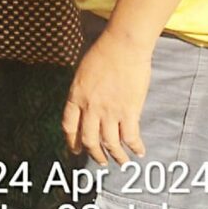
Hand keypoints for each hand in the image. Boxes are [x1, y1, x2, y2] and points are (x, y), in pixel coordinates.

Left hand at [61, 28, 149, 164]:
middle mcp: (90, 108)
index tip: (75, 150)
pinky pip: (130, 136)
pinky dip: (134, 147)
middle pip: (88, 139)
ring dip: (116, 156)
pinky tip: (139, 152)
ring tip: (121, 162)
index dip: (71, 141)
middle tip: (101, 161)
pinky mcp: (129, 111)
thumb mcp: (83, 73)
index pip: (69, 126)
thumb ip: (82, 91)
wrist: (123, 46)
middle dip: (95, 154)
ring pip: (110, 143)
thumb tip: (85, 104)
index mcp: (76, 97)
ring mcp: (109, 111)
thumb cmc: (103, 53)